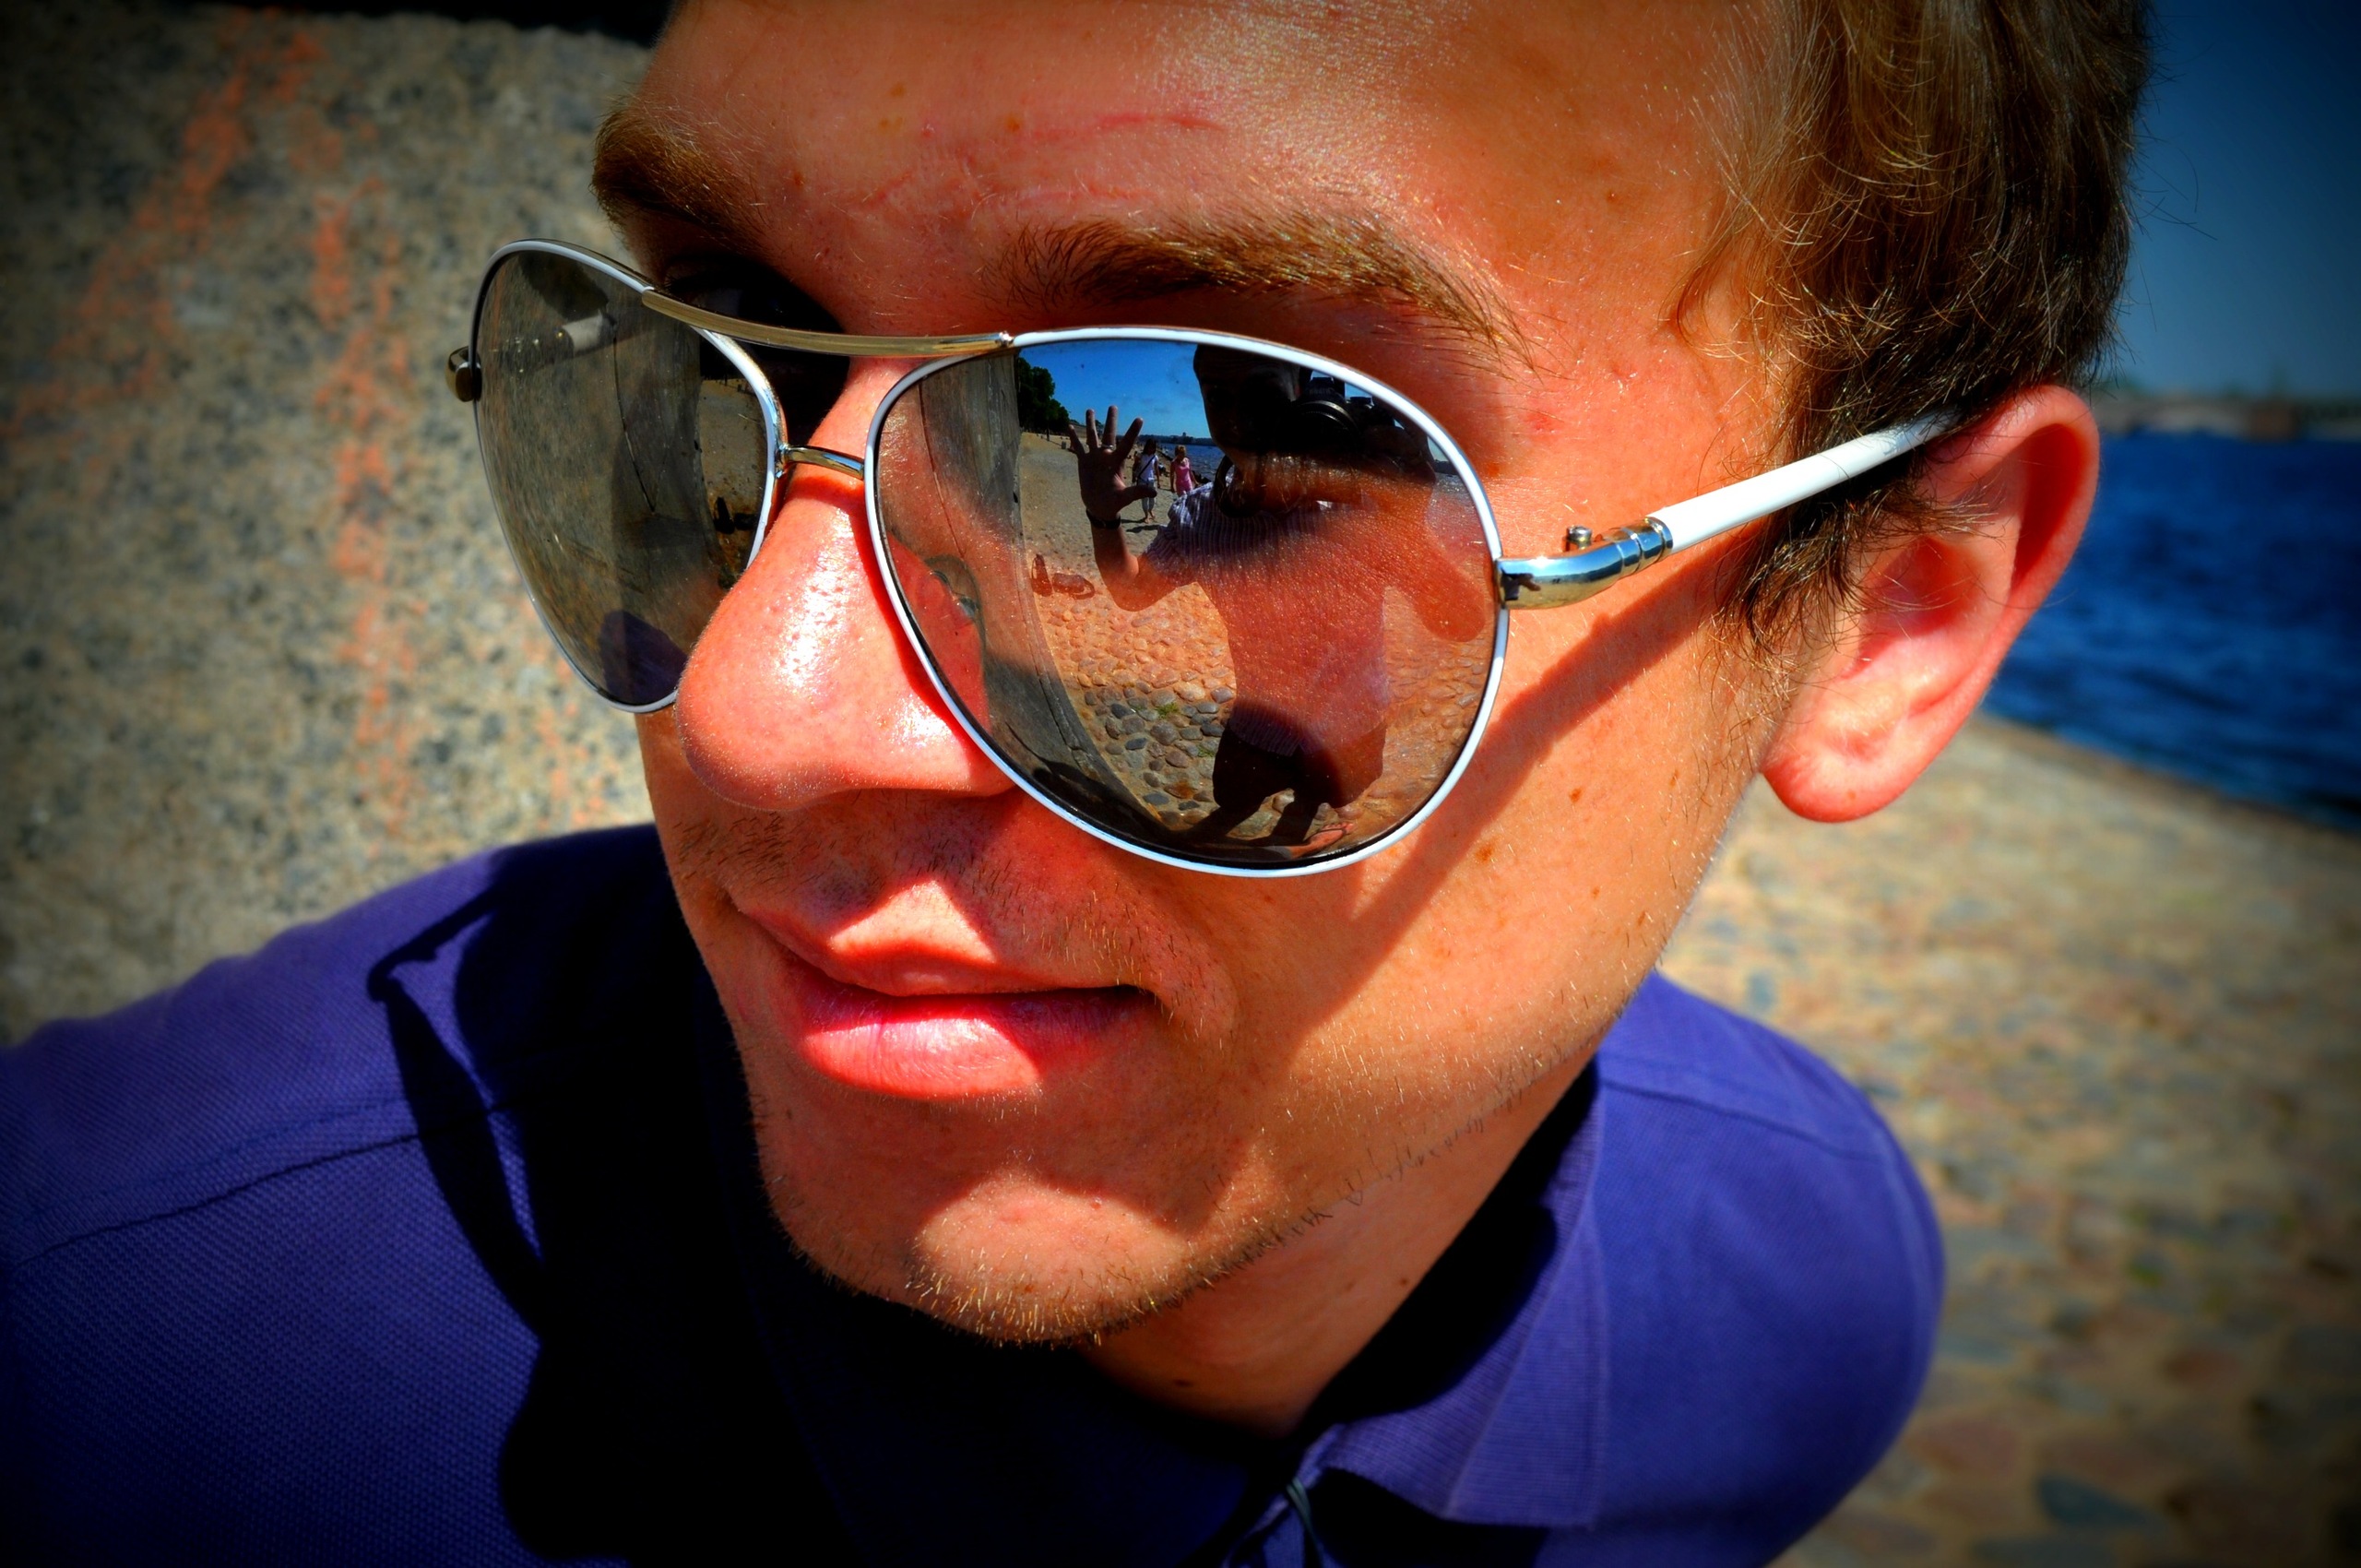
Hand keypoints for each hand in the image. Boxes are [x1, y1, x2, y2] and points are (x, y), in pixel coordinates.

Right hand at [1067, 405, 1156, 522]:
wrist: (1099, 507)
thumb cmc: (1114, 502)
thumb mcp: (1125, 497)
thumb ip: (1137, 492)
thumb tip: (1153, 493)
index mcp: (1117, 462)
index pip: (1126, 443)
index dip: (1132, 432)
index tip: (1139, 419)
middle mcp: (1106, 456)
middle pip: (1108, 434)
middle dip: (1110, 420)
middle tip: (1113, 406)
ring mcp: (1094, 458)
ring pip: (1092, 437)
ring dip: (1090, 424)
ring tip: (1090, 410)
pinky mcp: (1084, 462)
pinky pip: (1078, 447)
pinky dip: (1074, 438)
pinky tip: (1069, 426)